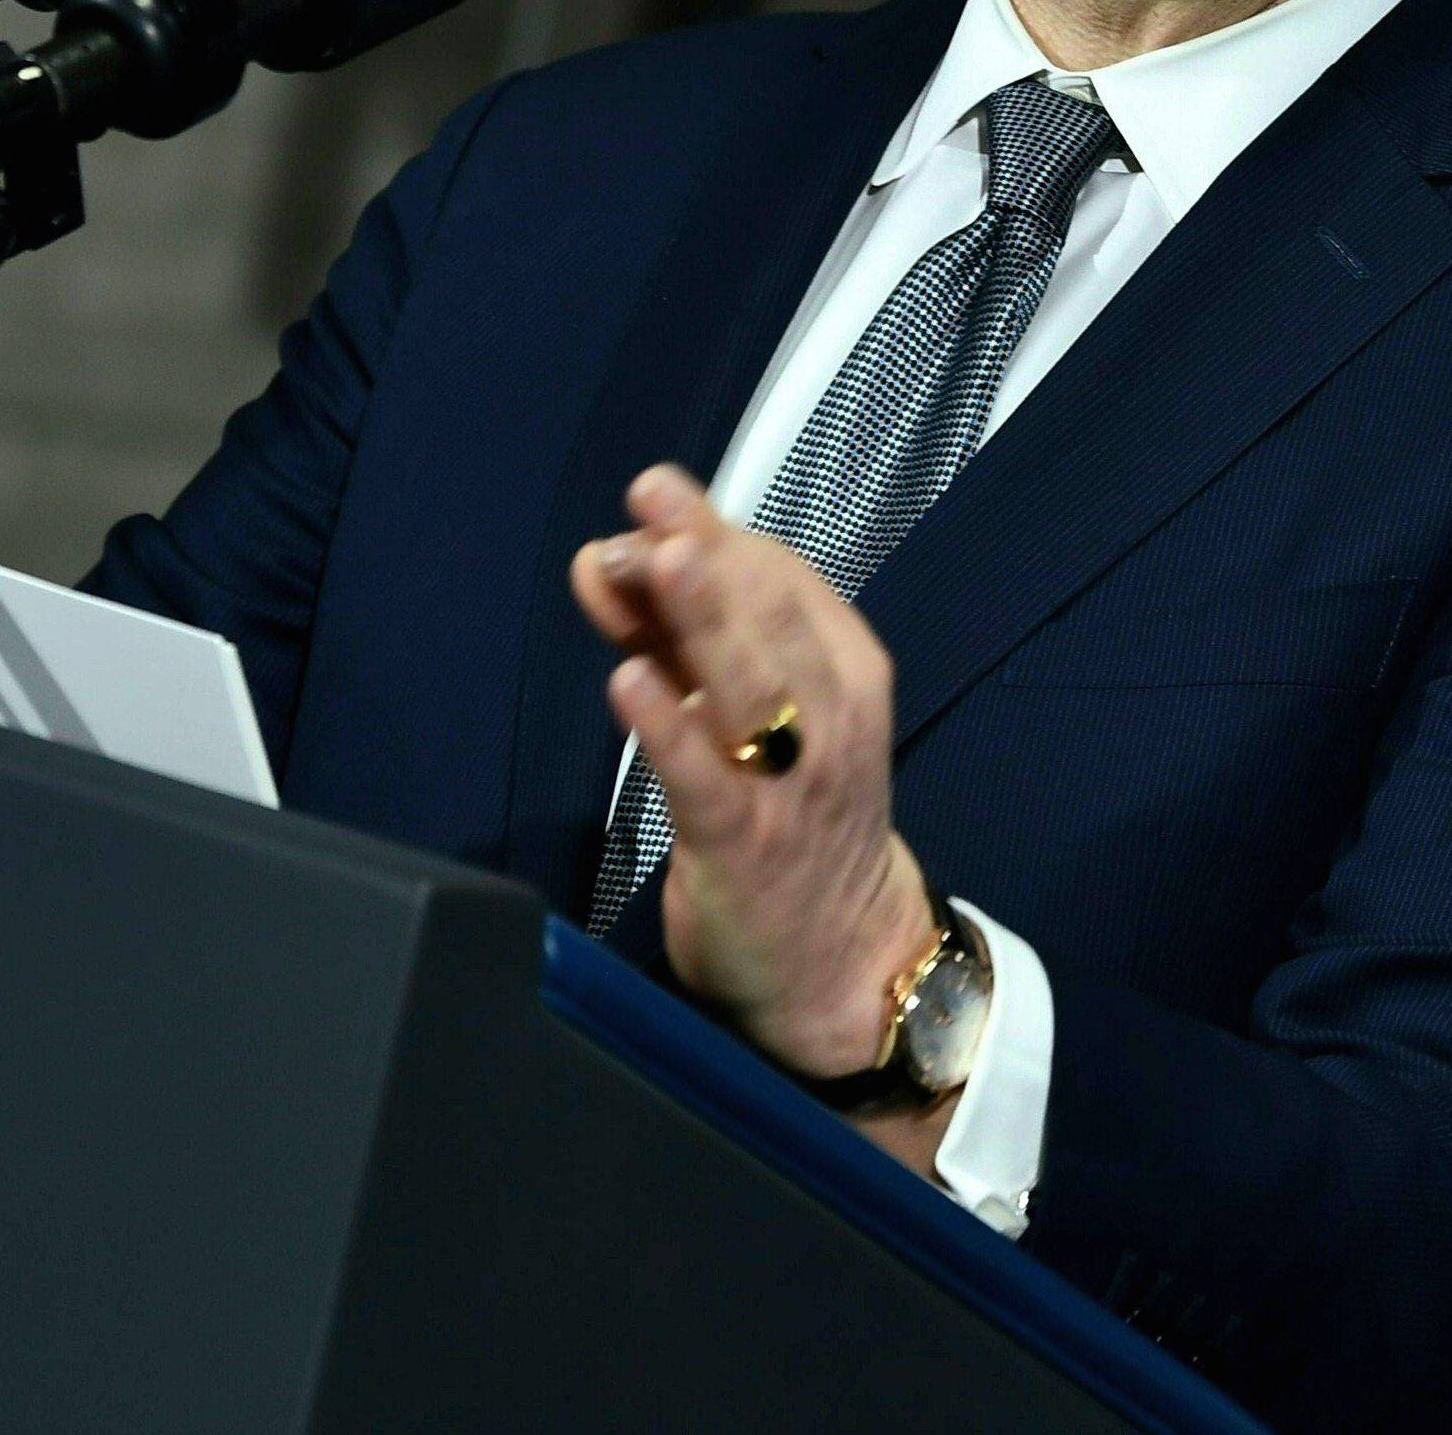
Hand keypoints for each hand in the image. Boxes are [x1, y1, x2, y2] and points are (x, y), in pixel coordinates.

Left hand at [571, 465, 940, 1083]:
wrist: (841, 957)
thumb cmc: (790, 812)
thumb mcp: (746, 709)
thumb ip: (678, 633)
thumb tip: (608, 554)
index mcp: (843, 671)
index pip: (784, 580)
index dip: (715, 534)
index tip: (650, 505)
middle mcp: (828, 718)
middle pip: (772, 618)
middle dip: (709, 551)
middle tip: (653, 494)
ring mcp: (789, 785)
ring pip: (751, 687)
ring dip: (703, 618)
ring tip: (654, 561)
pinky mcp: (741, 848)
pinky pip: (706, 782)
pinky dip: (669, 730)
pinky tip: (630, 683)